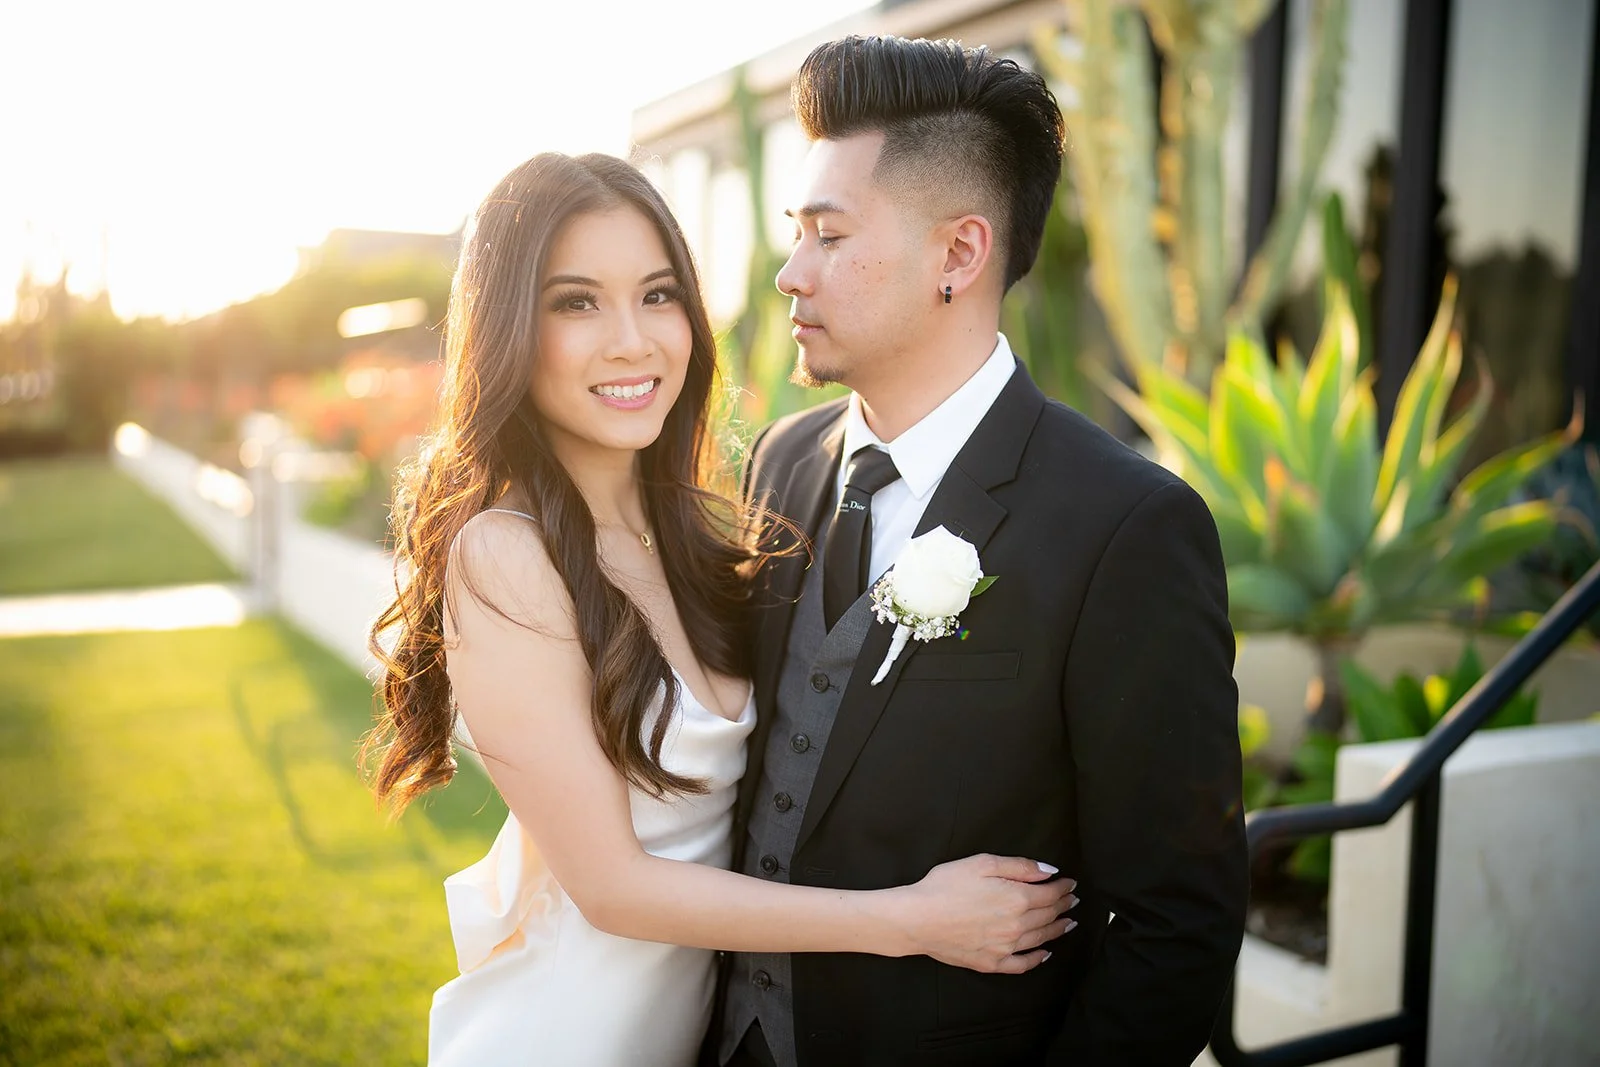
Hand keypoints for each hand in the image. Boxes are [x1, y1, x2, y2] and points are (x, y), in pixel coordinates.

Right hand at [892, 854, 1078, 973]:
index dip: (1063, 887)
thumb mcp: (982, 864)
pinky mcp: (992, 962)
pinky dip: (1038, 959)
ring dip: (1057, 930)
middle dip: (1063, 906)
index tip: (1070, 883)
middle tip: (1072, 901)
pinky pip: (1022, 964)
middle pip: (1048, 915)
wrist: (917, 919)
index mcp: (1016, 898)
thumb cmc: (944, 886)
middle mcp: (1017, 925)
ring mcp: (1005, 947)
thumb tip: (1049, 871)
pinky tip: (1045, 954)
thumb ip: (1019, 867)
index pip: (1050, 893)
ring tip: (1068, 923)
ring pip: (1041, 939)